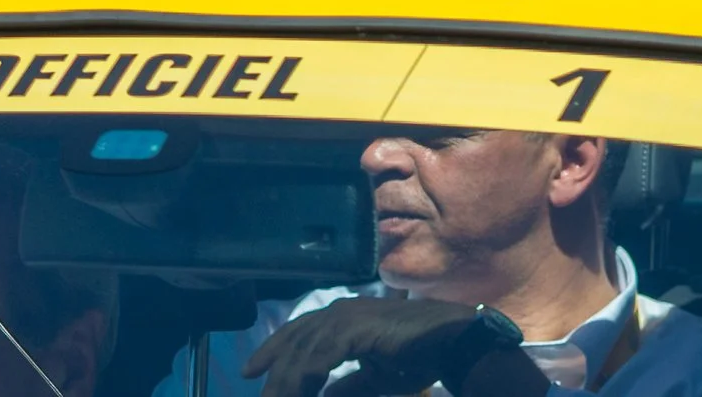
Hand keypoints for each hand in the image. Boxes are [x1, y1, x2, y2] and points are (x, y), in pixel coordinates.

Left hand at [242, 299, 538, 396]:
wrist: (451, 342)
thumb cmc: (419, 356)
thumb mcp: (376, 378)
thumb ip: (348, 387)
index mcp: (342, 318)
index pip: (298, 333)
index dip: (272, 351)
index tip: (251, 372)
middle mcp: (339, 312)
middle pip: (293, 342)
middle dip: (272, 371)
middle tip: (259, 396)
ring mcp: (347, 318)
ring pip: (301, 352)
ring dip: (286, 381)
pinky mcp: (355, 330)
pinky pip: (318, 358)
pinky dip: (305, 379)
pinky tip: (299, 393)